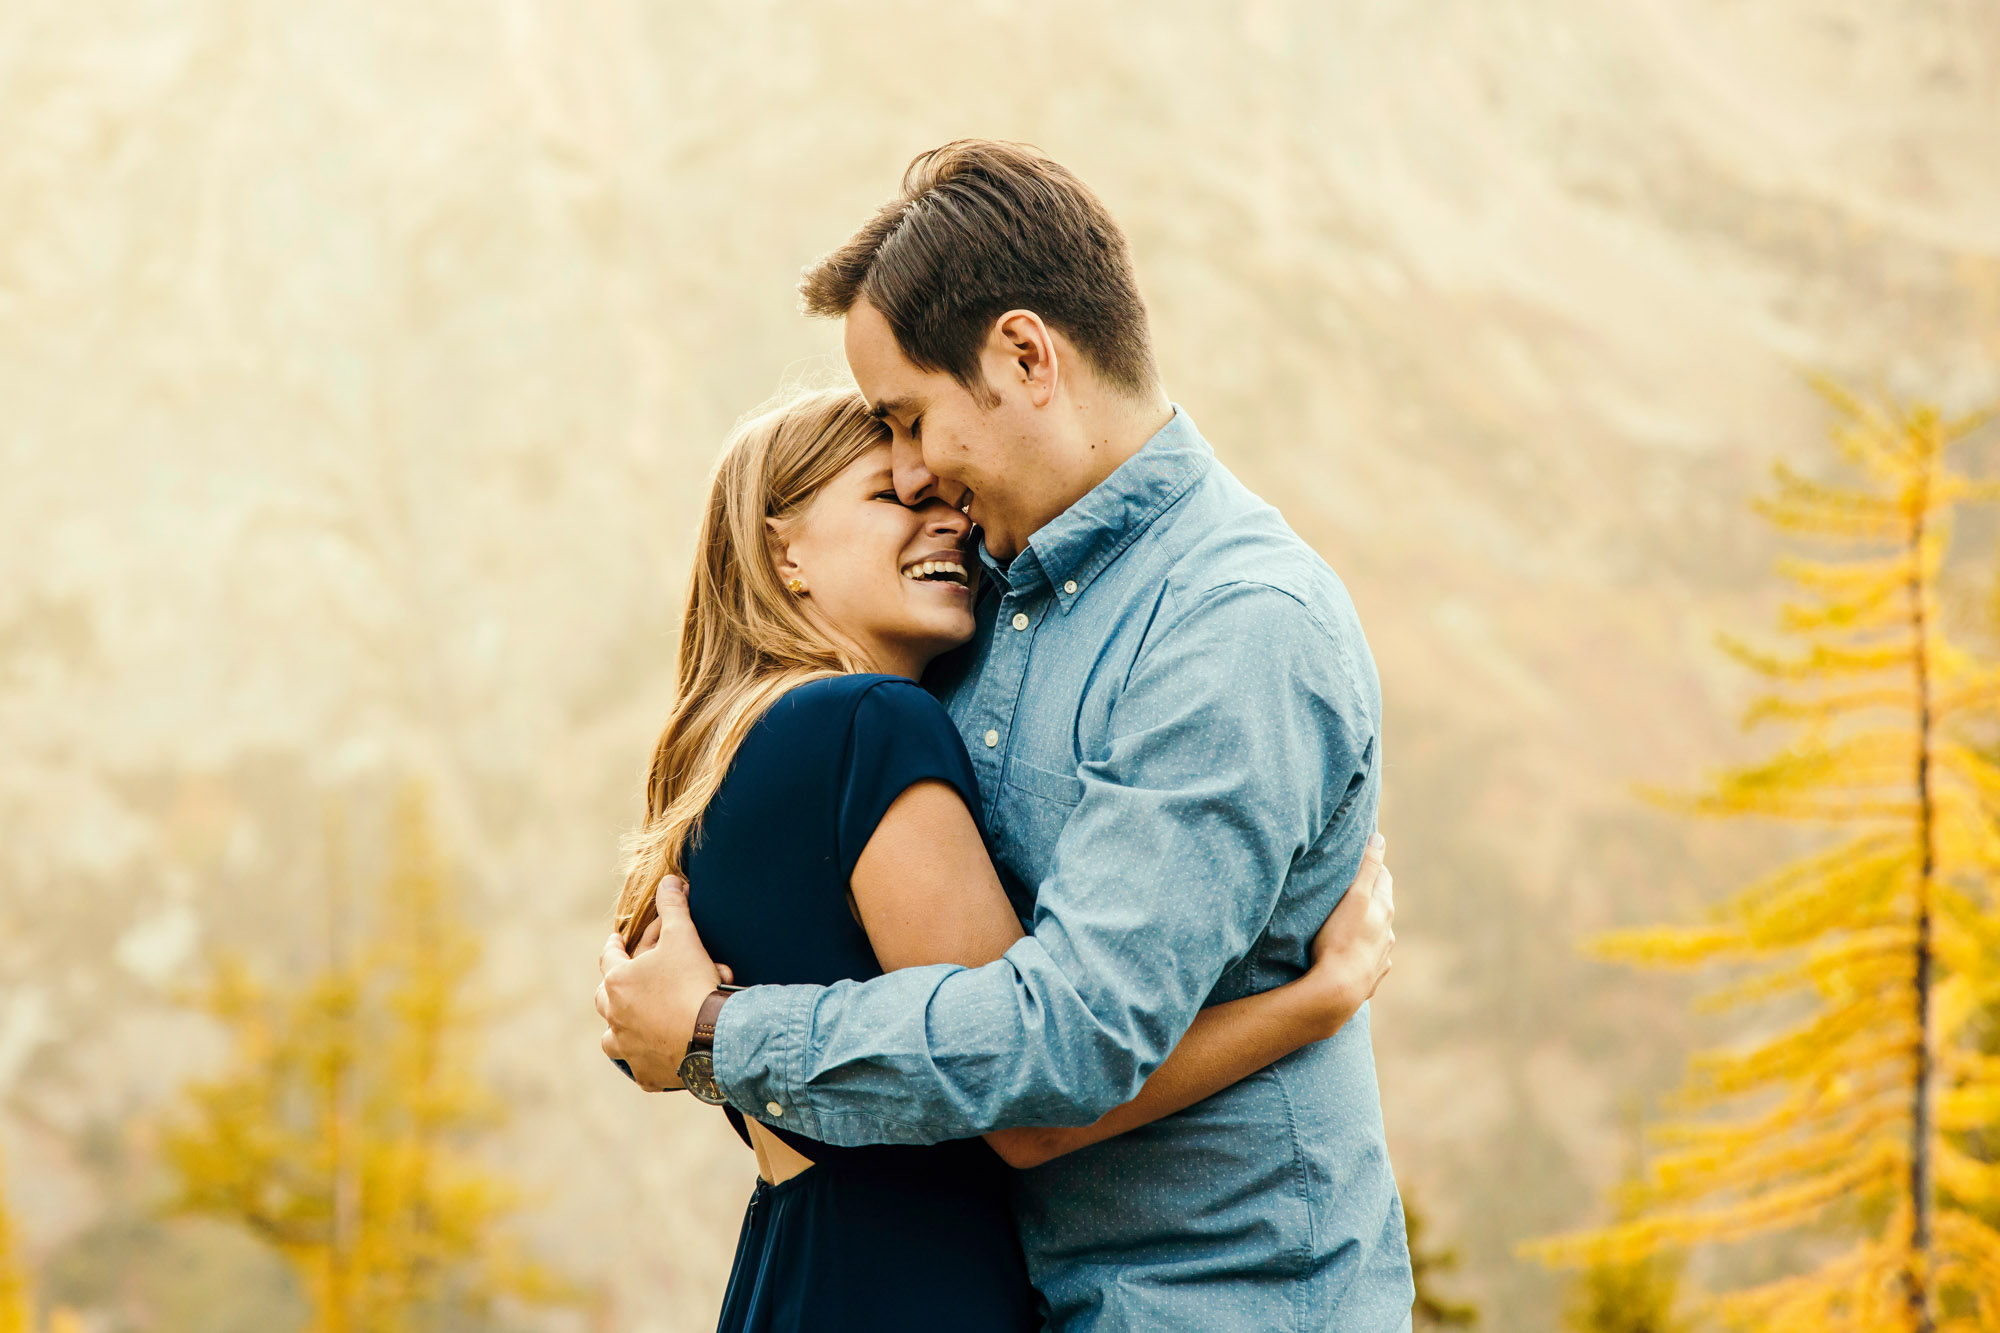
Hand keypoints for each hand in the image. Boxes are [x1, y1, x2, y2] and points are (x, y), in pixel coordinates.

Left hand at [596, 876, 726, 1091]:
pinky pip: (638, 1067)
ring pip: (611, 1039)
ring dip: (619, 1030)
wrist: (711, 1037)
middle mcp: (615, 1016)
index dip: (613, 946)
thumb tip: (668, 881)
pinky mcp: (645, 1073)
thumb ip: (673, 907)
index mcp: (618, 982)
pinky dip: (644, 1061)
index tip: (615, 941)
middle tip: (622, 984)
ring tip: (629, 1027)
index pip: (608, 957)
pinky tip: (653, 1059)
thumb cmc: (692, 984)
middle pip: (603, 999)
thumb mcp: (684, 937)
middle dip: (612, 989)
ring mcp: (628, 1048)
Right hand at [1301, 832, 1394, 1037]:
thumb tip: (1380, 838)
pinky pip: (1371, 959)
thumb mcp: (1353, 897)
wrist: (1338, 989)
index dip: (1373, 866)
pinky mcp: (1371, 976)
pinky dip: (1364, 951)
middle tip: (1353, 886)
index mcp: (1384, 909)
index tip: (1362, 859)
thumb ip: (1368, 867)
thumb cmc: (1341, 939)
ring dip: (1368, 925)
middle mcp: (1388, 932)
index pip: (1382, 877)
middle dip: (1371, 895)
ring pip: (1378, 933)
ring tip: (1350, 922)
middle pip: (1382, 905)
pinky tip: (1354, 954)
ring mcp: (1381, 956)